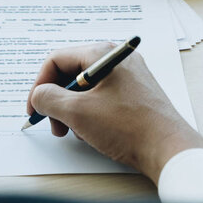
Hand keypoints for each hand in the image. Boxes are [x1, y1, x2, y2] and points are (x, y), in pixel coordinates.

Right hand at [27, 43, 202, 182]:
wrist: (168, 148)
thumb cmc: (128, 127)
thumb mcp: (77, 112)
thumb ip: (49, 99)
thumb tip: (39, 96)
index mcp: (102, 54)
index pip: (57, 60)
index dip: (40, 85)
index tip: (34, 108)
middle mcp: (116, 59)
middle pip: (71, 73)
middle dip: (56, 101)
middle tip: (53, 125)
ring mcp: (127, 76)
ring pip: (85, 88)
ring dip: (72, 110)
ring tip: (74, 132)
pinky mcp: (134, 93)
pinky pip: (101, 97)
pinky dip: (90, 113)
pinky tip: (93, 133)